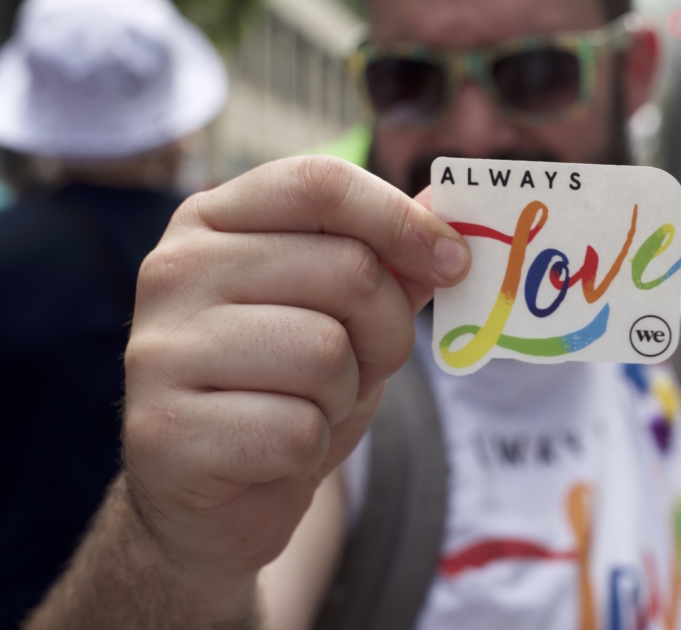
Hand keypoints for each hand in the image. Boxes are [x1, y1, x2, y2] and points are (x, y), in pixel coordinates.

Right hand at [120, 156, 468, 602]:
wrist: (212, 499)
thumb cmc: (283, 390)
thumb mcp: (342, 315)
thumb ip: (389, 260)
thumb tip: (448, 198)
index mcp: (213, 221)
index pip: (320, 184)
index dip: (403, 221)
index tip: (454, 263)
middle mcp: (173, 270)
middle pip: (346, 270)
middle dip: (387, 329)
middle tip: (366, 363)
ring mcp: (159, 349)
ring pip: (325, 352)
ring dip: (343, 393)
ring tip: (307, 406)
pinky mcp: (164, 431)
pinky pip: (296, 428)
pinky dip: (310, 447)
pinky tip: (274, 451)